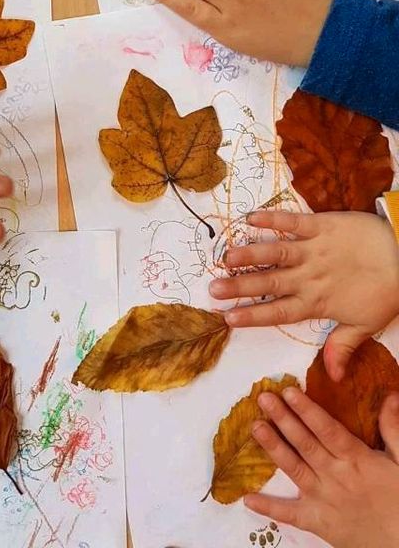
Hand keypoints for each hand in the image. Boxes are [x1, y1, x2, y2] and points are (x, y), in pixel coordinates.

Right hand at [210, 210, 398, 380]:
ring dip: (250, 255)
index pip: (279, 312)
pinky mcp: (321, 226)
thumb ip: (343, 346)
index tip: (227, 318)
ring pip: (275, 253)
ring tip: (226, 258)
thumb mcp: (367, 324)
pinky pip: (293, 221)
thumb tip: (333, 376)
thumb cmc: (386, 291)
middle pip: (269, 284)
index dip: (253, 315)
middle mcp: (309, 277)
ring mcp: (313, 250)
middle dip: (239, 287)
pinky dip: (272, 218)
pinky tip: (250, 218)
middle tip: (213, 289)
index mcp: (317, 302)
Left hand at [246, 386, 398, 547]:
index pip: (327, 429)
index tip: (288, 391)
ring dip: (273, 448)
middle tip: (263, 398)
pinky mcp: (318, 522)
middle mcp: (336, 476)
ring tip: (256, 427)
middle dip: (284, 419)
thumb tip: (390, 395)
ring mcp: (324, 500)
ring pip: (295, 469)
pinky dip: (269, 508)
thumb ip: (394, 429)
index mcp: (357, 460)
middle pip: (306, 444)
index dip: (307, 410)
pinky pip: (290, 515)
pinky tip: (247, 498)